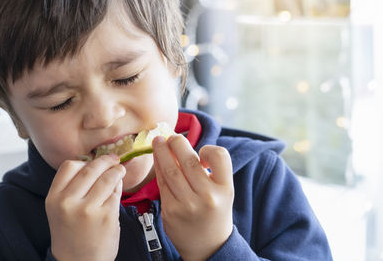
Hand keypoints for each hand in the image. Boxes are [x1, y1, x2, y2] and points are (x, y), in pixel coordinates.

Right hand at [45, 155, 125, 260]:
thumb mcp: (60, 209)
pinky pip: (116, 194)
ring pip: (106, 179)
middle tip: (113, 159)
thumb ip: (72, 187)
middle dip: (105, 161)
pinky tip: (119, 187)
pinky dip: (119, 188)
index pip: (69, 166)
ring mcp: (88, 210)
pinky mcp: (107, 217)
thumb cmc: (71, 233)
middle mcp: (68, 202)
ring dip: (116, 171)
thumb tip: (97, 163)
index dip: (84, 161)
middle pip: (90, 169)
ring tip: (119, 170)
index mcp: (54, 198)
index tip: (94, 159)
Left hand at [153, 135, 233, 260]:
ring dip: (161, 151)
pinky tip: (157, 158)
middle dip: (176, 143)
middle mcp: (207, 196)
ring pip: (170, 169)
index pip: (219, 156)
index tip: (201, 152)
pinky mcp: (170, 211)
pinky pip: (161, 183)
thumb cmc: (214, 211)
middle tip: (170, 136)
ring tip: (158, 141)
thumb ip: (209, 171)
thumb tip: (182, 145)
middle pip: (189, 160)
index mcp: (225, 189)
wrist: (208, 247)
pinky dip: (158, 167)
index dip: (208, 149)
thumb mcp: (223, 192)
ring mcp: (187, 205)